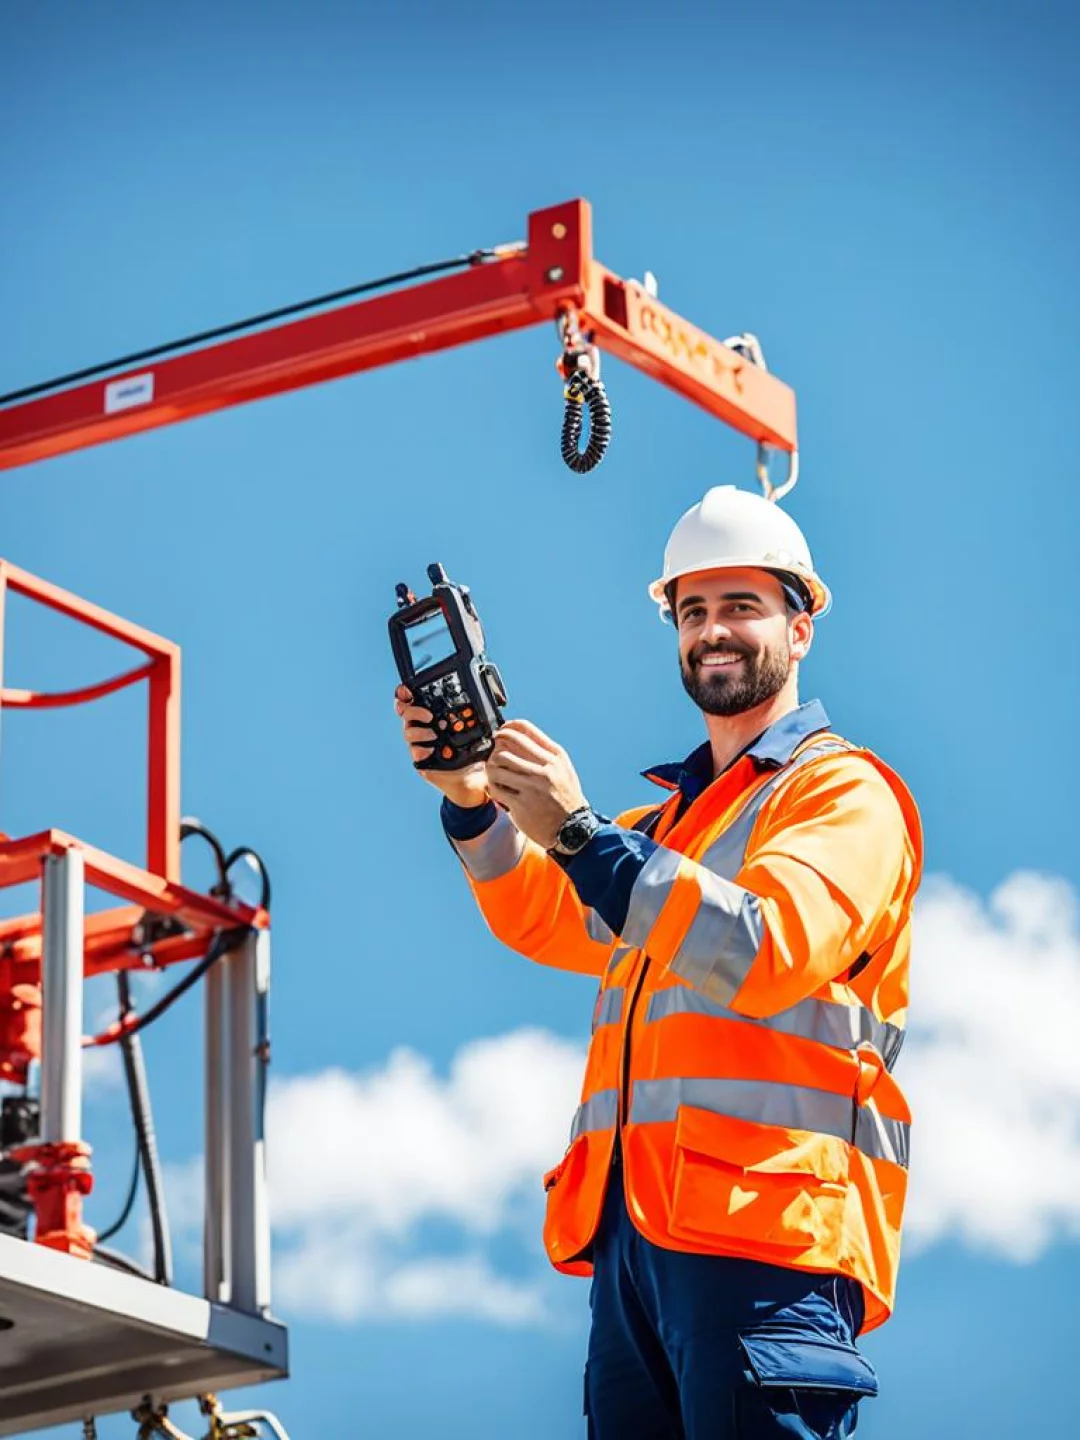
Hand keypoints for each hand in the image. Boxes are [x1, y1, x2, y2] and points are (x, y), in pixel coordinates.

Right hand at [394, 685, 489, 808]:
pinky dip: (421, 750)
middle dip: (413, 710)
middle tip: (429, 715)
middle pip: (405, 713)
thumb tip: (490, 699)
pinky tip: (430, 750)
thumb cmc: (472, 751)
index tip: (409, 691)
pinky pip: (414, 752)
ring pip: (408, 732)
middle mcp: (422, 727)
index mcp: (431, 716)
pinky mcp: (420, 760)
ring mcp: (419, 744)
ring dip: (420, 731)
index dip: (405, 693)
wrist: (471, 777)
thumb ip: (475, 714)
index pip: (412, 701)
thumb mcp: (476, 729)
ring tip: (434, 734)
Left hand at [485, 719, 587, 849]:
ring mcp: (533, 787)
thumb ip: (544, 752)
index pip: (524, 729)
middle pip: (505, 746)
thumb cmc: (566, 797)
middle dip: (495, 750)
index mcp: (555, 756)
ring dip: (490, 770)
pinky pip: (495, 788)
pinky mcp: (522, 804)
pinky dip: (492, 787)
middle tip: (494, 757)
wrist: (573, 829)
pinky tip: (497, 789)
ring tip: (494, 775)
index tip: (500, 733)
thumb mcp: (563, 769)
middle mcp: (545, 769)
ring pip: (496, 766)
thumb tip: (517, 735)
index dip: (506, 728)